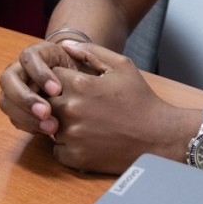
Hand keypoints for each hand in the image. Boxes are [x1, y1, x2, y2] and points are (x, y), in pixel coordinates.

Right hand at [0, 40, 88, 136]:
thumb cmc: (85, 72)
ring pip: (6, 101)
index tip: (58, 90)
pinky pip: (14, 118)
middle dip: (25, 98)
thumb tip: (68, 46)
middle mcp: (20, 70)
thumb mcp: (87, 60)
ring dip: (25, 116)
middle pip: (7, 79)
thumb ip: (82, 53)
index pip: (29, 58)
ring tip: (50, 128)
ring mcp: (16, 90)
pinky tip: (47, 131)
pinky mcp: (18, 109)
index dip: (40, 74)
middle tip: (46, 112)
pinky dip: (28, 126)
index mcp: (36, 53)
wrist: (83, 89)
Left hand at [48, 42, 182, 173]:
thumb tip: (65, 45)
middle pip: (44, 100)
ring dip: (60, 122)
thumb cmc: (140, 99)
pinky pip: (57, 148)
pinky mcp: (75, 157)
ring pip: (49, 125)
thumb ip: (90, 51)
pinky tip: (87, 138)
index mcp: (80, 85)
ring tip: (85, 120)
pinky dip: (67, 144)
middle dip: (57, 100)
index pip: (51, 75)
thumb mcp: (121, 66)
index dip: (62, 78)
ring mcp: (71, 136)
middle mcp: (71, 110)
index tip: (74, 84)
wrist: (158, 136)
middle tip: (78, 103)